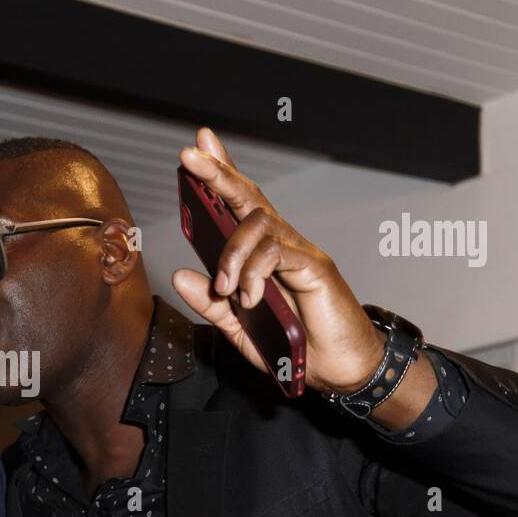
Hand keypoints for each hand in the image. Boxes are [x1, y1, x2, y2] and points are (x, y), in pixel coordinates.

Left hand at [171, 127, 389, 395]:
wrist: (338, 370)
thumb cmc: (294, 346)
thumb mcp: (240, 329)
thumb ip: (211, 304)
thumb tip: (179, 276)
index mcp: (264, 252)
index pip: (240, 204)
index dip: (222, 172)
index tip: (197, 146)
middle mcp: (283, 243)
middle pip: (249, 198)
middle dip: (218, 173)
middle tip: (190, 155)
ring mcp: (301, 252)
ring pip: (259, 224)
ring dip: (231, 254)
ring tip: (226, 288)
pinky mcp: (316, 268)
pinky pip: (277, 254)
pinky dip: (255, 274)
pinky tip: (250, 297)